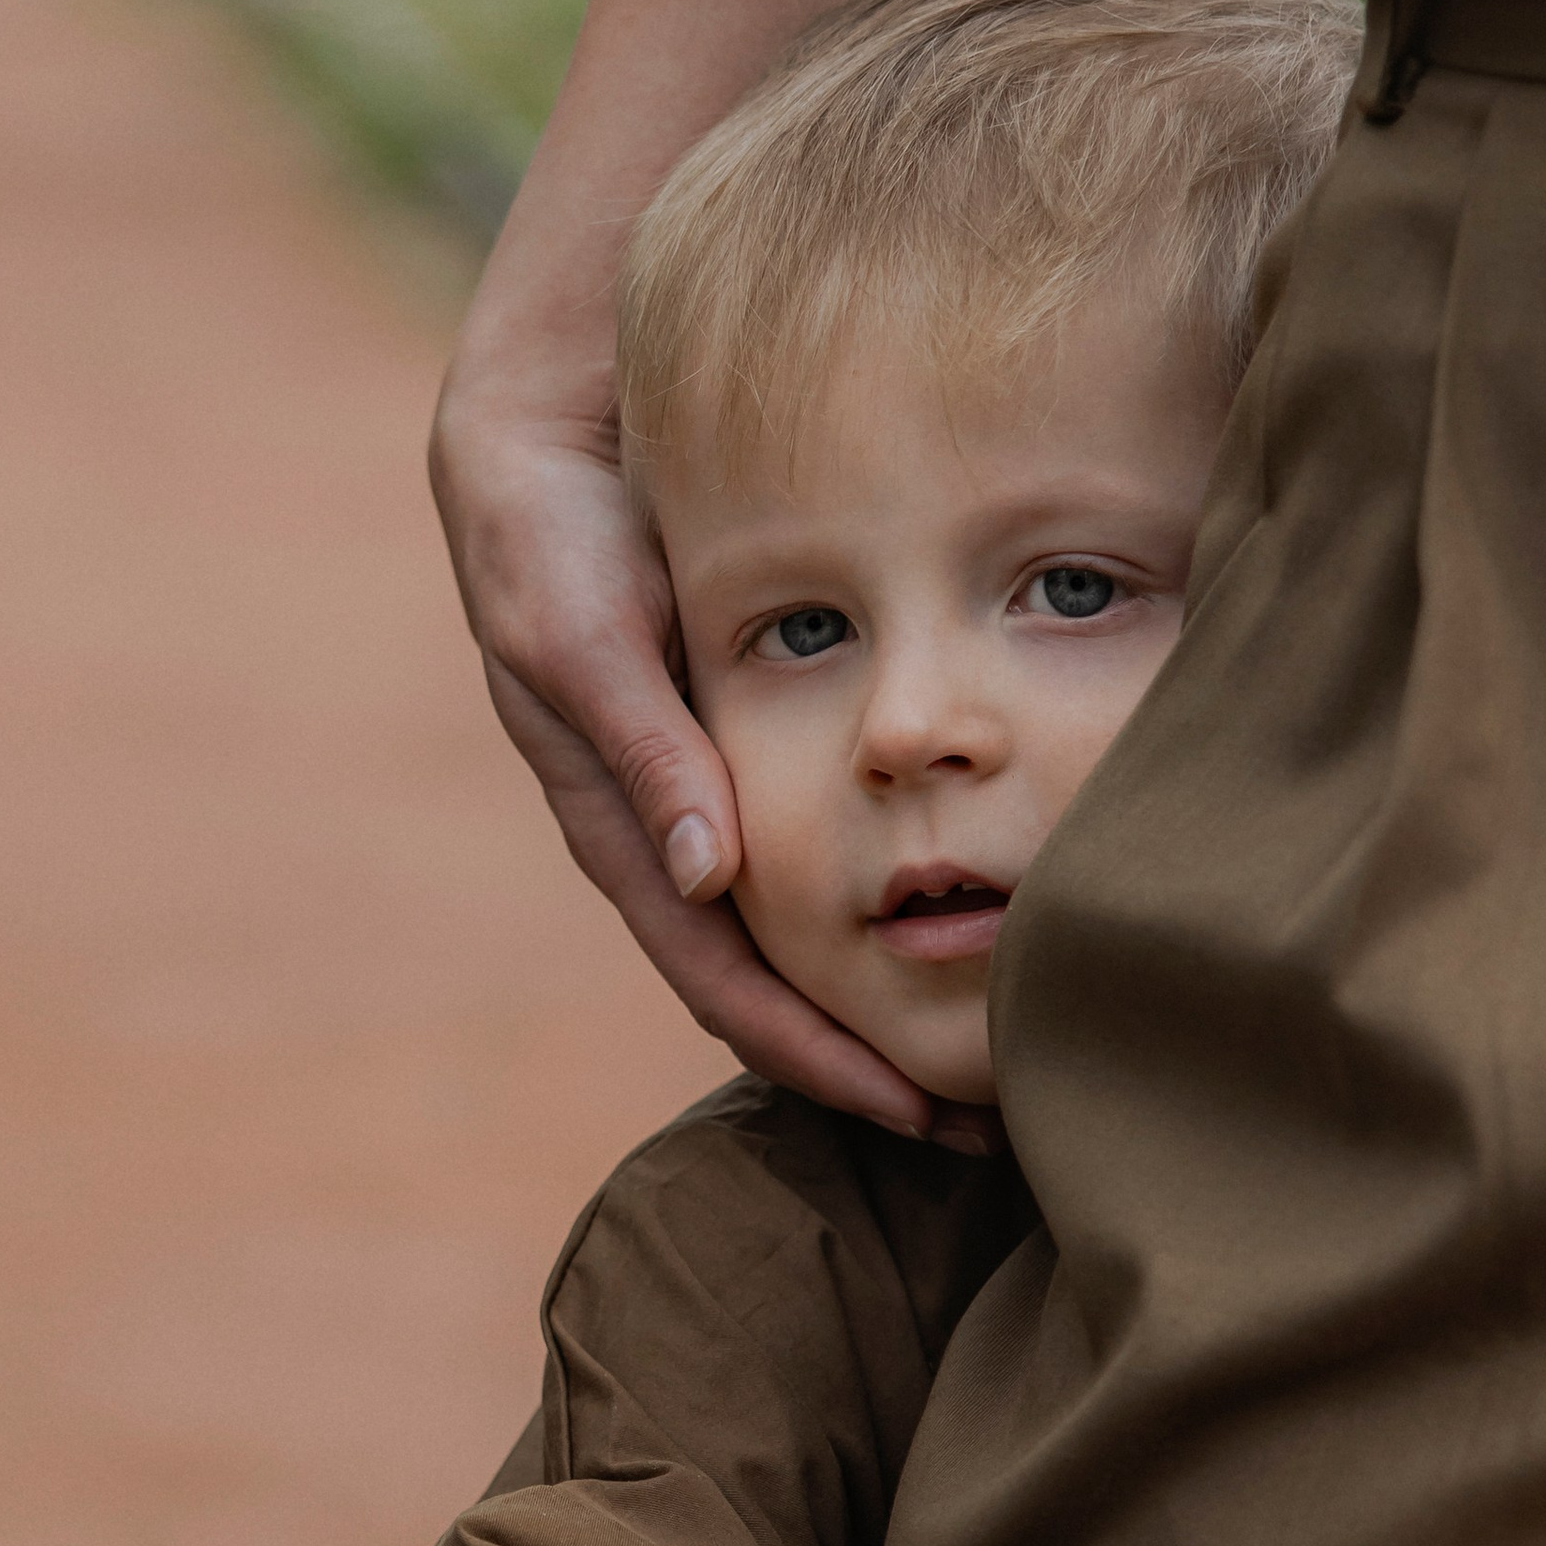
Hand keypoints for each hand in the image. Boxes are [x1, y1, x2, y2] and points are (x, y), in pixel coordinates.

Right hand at [430, 380, 967, 1142]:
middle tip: (982, 1128)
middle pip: (777, 986)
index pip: (726, 981)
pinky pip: (834, 847)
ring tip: (1002, 1047)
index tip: (910, 1112)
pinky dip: (899, 901)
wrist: (543, 417)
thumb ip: (642, 743)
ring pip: (812, 931)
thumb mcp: (582, 626)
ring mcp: (719, 789)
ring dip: (895, 1000)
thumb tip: (703, 875)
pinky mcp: (759, 737)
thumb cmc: (545, 521)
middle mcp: (679, 829)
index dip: (814, 1056)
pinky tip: (980, 916)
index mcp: (627, 826)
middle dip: (870, 1066)